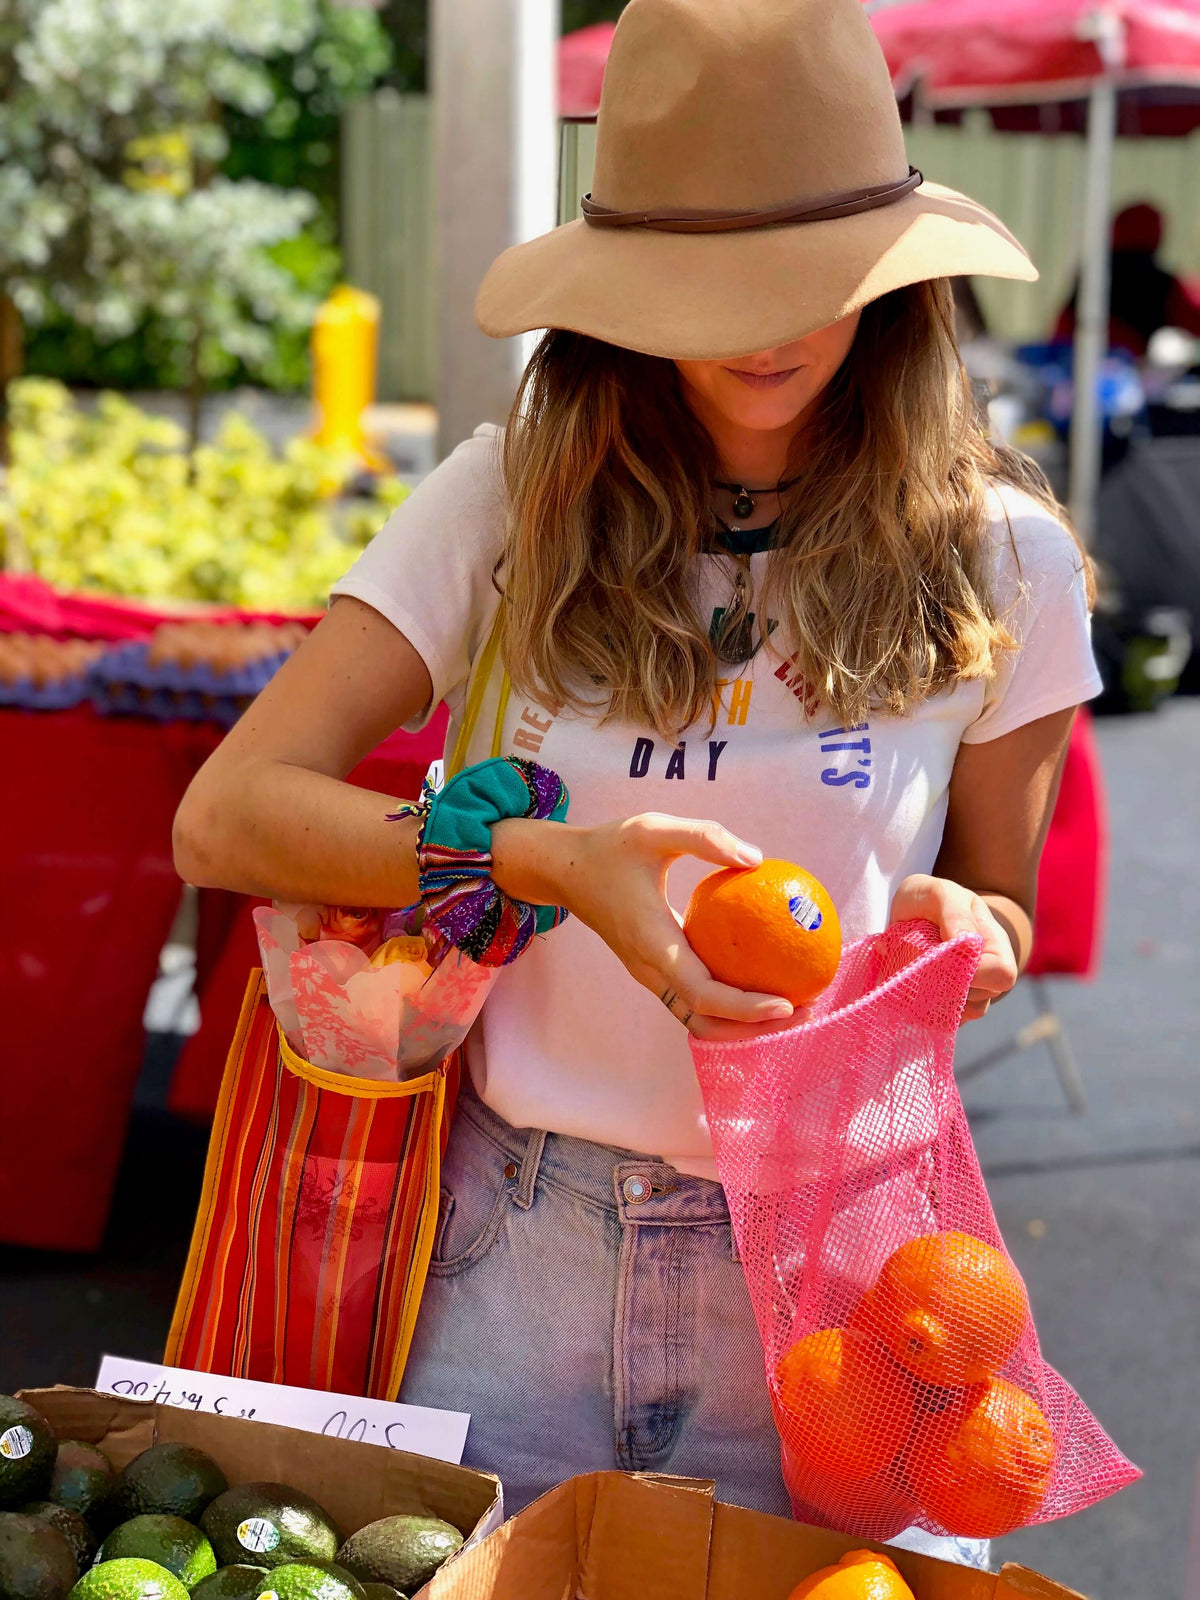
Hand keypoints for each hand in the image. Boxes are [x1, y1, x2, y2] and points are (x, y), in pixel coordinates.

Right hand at [541, 812, 795, 1038]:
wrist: (564, 870)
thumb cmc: (610, 847)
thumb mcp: (655, 829)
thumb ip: (705, 838)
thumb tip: (757, 860)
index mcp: (651, 943)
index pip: (702, 992)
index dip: (745, 1007)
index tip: (786, 1004)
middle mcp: (650, 969)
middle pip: (705, 1021)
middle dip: (753, 1029)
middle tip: (804, 1010)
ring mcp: (650, 975)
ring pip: (698, 1018)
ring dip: (742, 1023)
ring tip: (791, 1005)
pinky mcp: (654, 969)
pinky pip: (694, 999)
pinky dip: (727, 1003)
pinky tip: (761, 978)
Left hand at [889, 874, 1018, 1020]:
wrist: (913, 910)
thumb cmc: (930, 899)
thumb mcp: (940, 893)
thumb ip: (954, 913)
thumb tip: (967, 944)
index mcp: (994, 947)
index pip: (1000, 976)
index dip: (972, 973)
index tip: (940, 957)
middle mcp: (985, 977)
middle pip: (975, 1003)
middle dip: (941, 984)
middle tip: (917, 959)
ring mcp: (964, 996)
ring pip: (951, 1017)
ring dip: (924, 996)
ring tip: (908, 967)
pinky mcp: (941, 1009)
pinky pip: (930, 1022)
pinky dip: (912, 1006)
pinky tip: (904, 981)